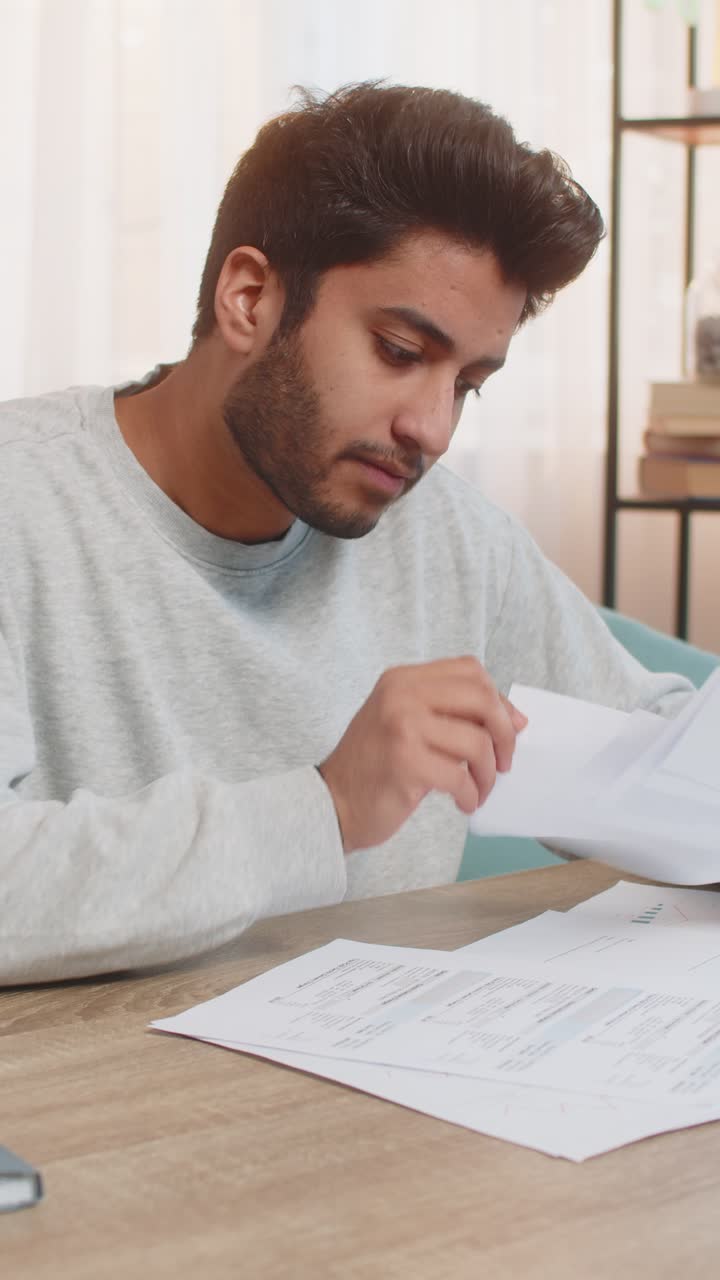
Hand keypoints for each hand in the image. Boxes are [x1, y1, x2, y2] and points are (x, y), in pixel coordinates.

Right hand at [317, 657, 526, 852]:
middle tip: (503, 763)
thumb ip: (452, 713)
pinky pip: (461, 777)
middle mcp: (401, 695)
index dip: (498, 700)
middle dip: (504, 734)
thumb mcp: (408, 723)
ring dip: (488, 774)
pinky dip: (471, 795)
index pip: (470, 670)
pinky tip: (464, 803)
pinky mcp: (406, 764)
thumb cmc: (376, 766)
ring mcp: (402, 727)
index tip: (508, 728)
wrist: (333, 802)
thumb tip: (515, 719)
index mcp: (402, 679)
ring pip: (477, 742)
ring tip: (479, 789)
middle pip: (481, 699)